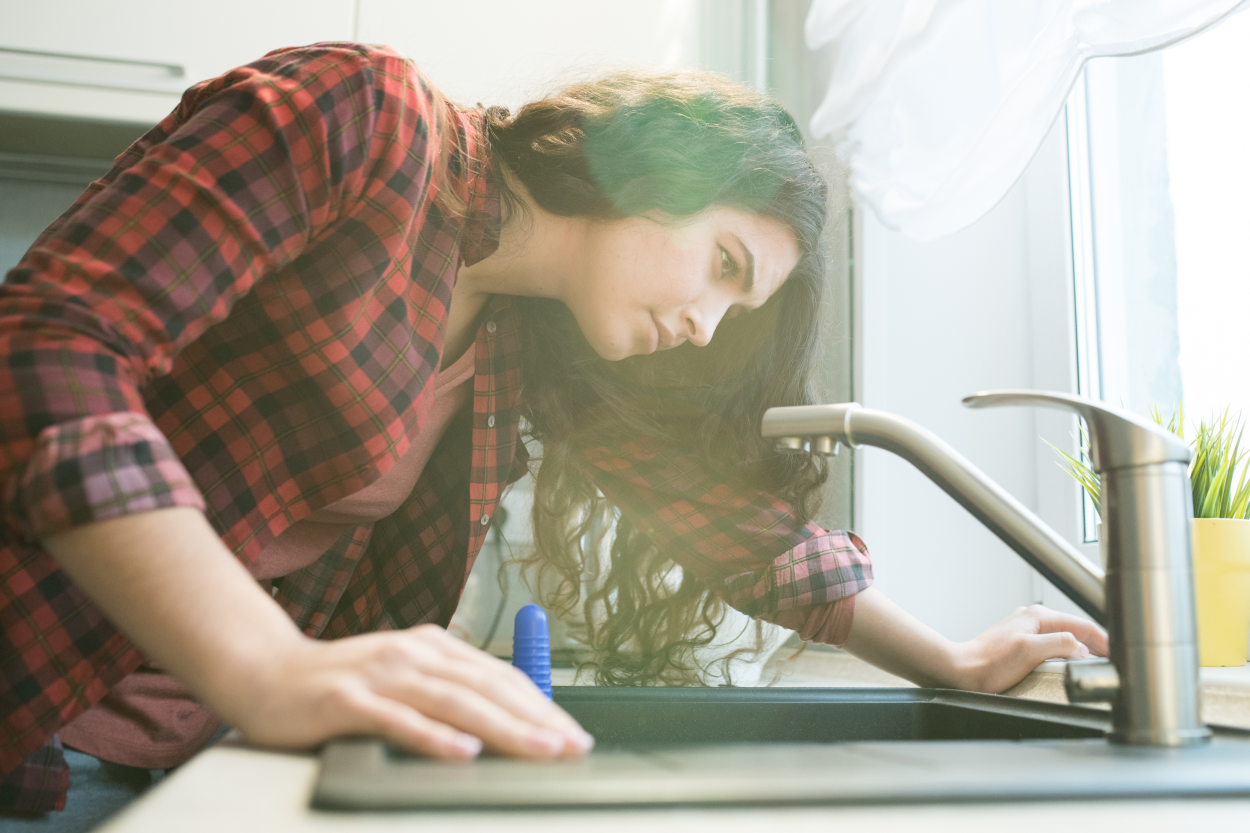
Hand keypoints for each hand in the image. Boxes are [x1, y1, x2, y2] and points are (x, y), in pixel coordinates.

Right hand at [229, 624, 592, 760]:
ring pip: (454, 702)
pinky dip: (434, 737)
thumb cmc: (339, 684)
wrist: (263, 672)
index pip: (501, 677)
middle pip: (487, 688)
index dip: (542, 705)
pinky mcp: (347, 700)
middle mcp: (413, 654)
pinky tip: (464, 752)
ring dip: (503, 728)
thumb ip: (447, 691)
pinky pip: (399, 721)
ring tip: (539, 750)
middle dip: (536, 720)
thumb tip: (504, 720)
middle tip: (571, 748)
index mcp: (432, 647)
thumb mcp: (402, 677)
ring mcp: (381, 675)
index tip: (573, 734)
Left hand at [950, 604, 1108, 693]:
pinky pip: (1053, 646)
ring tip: (1100, 663)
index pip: (1082, 625)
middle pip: (1075, 630)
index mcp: (1038, 617)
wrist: (961, 671)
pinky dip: (1068, 653)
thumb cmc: (988, 663)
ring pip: (1065, 637)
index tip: (1119, 654)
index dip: (1104, 640)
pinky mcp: (1021, 645)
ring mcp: (1026, 631)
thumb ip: (1060, 644)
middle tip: (1115, 661)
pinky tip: (1072, 664)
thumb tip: (1082, 647)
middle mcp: (1033, 619)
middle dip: (1097, 644)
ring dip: (1083, 649)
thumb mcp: (1030, 651)